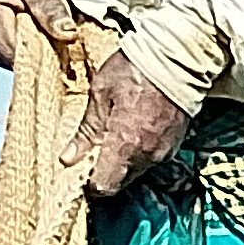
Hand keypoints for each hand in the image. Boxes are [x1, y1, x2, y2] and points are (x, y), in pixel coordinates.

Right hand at [0, 0, 80, 71]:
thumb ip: (49, 8)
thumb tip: (68, 34)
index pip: (20, 57)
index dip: (45, 56)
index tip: (62, 47)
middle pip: (14, 62)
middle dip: (36, 52)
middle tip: (51, 33)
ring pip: (6, 60)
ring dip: (25, 49)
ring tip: (33, 27)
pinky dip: (13, 44)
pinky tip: (20, 29)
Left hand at [73, 46, 191, 196]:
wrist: (176, 58)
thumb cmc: (134, 70)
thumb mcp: (100, 93)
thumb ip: (85, 130)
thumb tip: (67, 159)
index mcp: (125, 143)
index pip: (105, 186)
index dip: (90, 184)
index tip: (82, 173)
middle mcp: (146, 154)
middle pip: (120, 182)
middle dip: (105, 173)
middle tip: (94, 153)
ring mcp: (163, 151)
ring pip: (136, 171)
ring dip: (122, 162)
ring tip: (115, 137)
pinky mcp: (174, 144)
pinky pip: (151, 158)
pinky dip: (139, 152)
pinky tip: (134, 131)